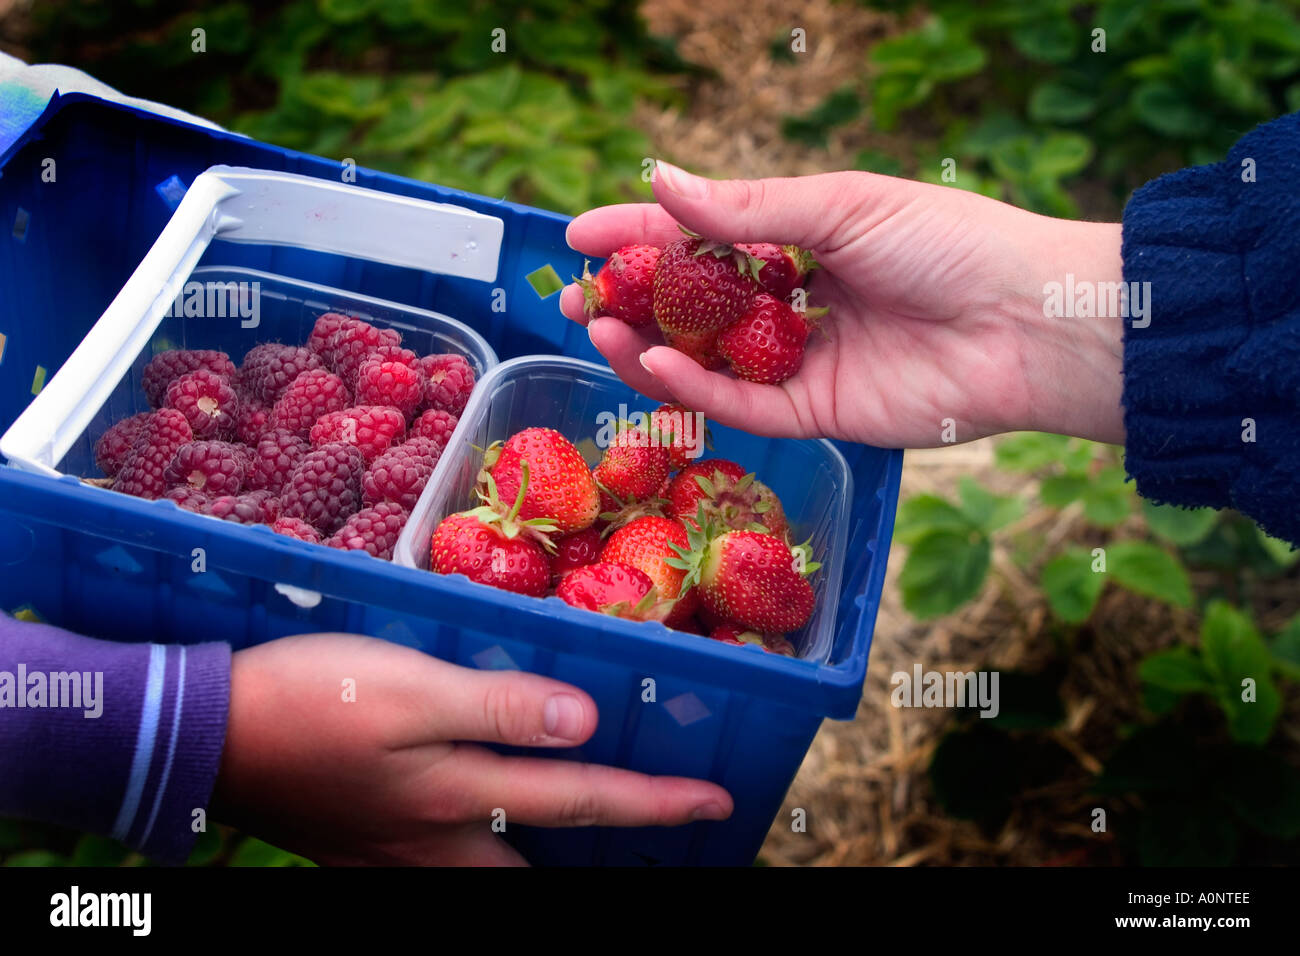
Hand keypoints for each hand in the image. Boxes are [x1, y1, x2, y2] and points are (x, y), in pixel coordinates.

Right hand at [210, 633, 732, 864]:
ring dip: (546, 860)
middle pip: (542, 867)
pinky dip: (488, 854)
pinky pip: (446, 865)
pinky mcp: (364, 848)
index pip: (584, 801)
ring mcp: (399, 855)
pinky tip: (487, 830)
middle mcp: (440, 842)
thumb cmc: (311, 701)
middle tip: (652, 835)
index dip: (657, 803)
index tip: (719, 804)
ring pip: (495, 873)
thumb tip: (584, 723)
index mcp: (461, 797)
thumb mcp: (409, 690)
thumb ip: (499, 707)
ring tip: (583, 838)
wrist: (206, 736)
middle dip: (603, 860)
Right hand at [560, 162, 1125, 446]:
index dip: (638, 236)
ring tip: (597, 326)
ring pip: (706, 362)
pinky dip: (695, 389)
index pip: (700, 238)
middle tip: (570, 298)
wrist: (1027, 321)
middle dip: (629, 301)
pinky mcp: (816, 415)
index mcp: (801, 242)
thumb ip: (746, 208)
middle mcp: (793, 304)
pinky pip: (742, 404)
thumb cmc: (947, 243)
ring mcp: (801, 363)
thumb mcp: (841, 207)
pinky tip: (654, 364)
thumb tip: (660, 183)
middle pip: (692, 308)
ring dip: (647, 347)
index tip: (576, 234)